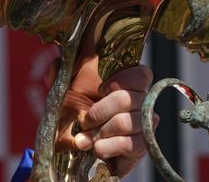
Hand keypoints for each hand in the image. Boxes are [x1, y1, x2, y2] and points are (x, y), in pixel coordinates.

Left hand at [53, 60, 154, 177]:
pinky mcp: (142, 148)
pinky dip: (105, 147)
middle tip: (84, 121)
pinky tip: (97, 149)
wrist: (77, 151)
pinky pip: (126, 144)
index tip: (101, 88)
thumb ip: (66, 71)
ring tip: (85, 139)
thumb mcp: (68, 90)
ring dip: (98, 132)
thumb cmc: (76, 114)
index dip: (122, 79)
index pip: (142, 75)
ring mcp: (145, 126)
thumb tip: (62, 57)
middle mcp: (142, 103)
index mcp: (129, 85)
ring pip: (124, 122)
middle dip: (98, 111)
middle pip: (125, 99)